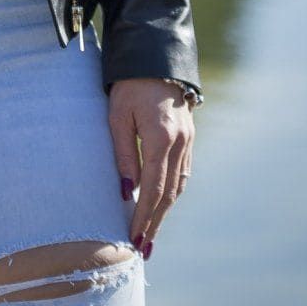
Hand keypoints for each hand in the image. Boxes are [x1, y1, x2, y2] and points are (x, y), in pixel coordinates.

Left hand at [108, 77, 194, 257]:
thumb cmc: (129, 85)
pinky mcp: (188, 137)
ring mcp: (188, 141)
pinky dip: (172, 191)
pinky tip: (162, 203)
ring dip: (165, 210)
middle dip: (156, 222)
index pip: (154, 189)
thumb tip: (127, 192)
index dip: (145, 216)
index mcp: (162, 139)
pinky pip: (183, 172)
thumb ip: (123, 154)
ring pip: (179, 185)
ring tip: (150, 232)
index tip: (135, 239)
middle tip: (144, 248)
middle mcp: (180, 143)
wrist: (154, 56)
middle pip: (170, 193)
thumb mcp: (117, 116)